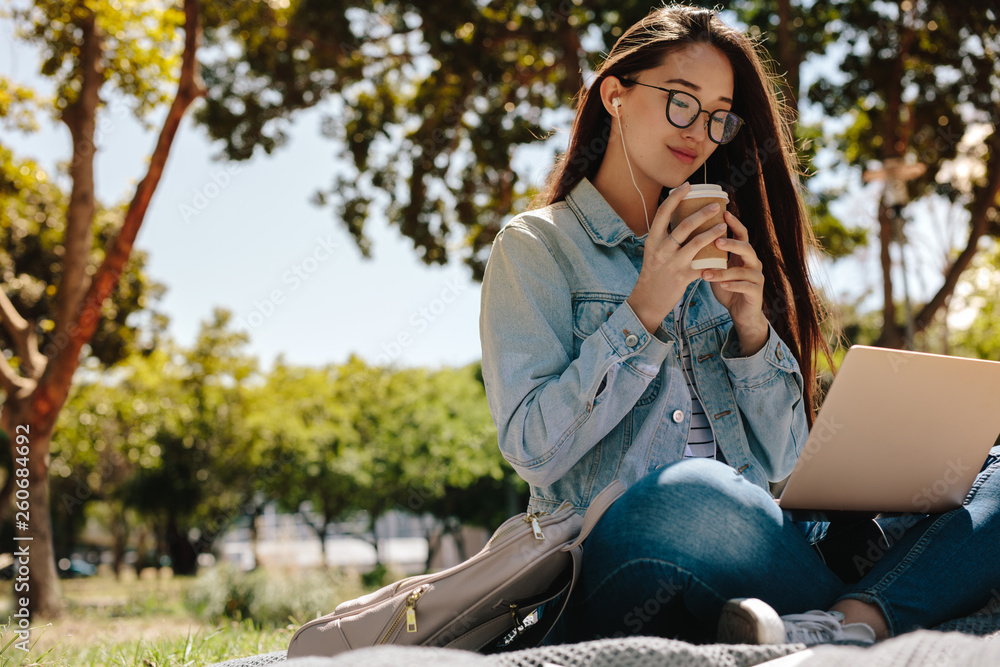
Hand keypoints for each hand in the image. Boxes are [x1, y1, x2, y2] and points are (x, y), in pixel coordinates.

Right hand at [627, 183, 728, 333]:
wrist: (647, 300)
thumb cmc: (653, 273)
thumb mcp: (652, 251)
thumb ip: (664, 236)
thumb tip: (679, 216)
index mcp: (652, 240)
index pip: (662, 213)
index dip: (675, 197)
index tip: (687, 186)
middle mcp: (661, 249)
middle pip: (684, 226)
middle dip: (702, 214)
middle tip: (715, 206)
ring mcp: (672, 263)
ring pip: (696, 244)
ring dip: (712, 233)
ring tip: (723, 225)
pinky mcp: (683, 277)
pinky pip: (702, 265)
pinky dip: (714, 260)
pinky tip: (724, 254)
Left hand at [701, 211, 768, 354]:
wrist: (741, 311)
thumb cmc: (727, 286)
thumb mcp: (718, 267)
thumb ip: (711, 254)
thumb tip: (688, 237)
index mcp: (743, 254)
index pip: (741, 234)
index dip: (734, 224)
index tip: (724, 213)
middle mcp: (752, 262)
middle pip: (747, 248)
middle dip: (732, 243)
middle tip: (717, 240)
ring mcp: (756, 277)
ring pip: (743, 270)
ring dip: (724, 271)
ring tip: (707, 272)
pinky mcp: (756, 292)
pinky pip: (745, 287)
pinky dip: (732, 285)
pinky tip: (721, 285)